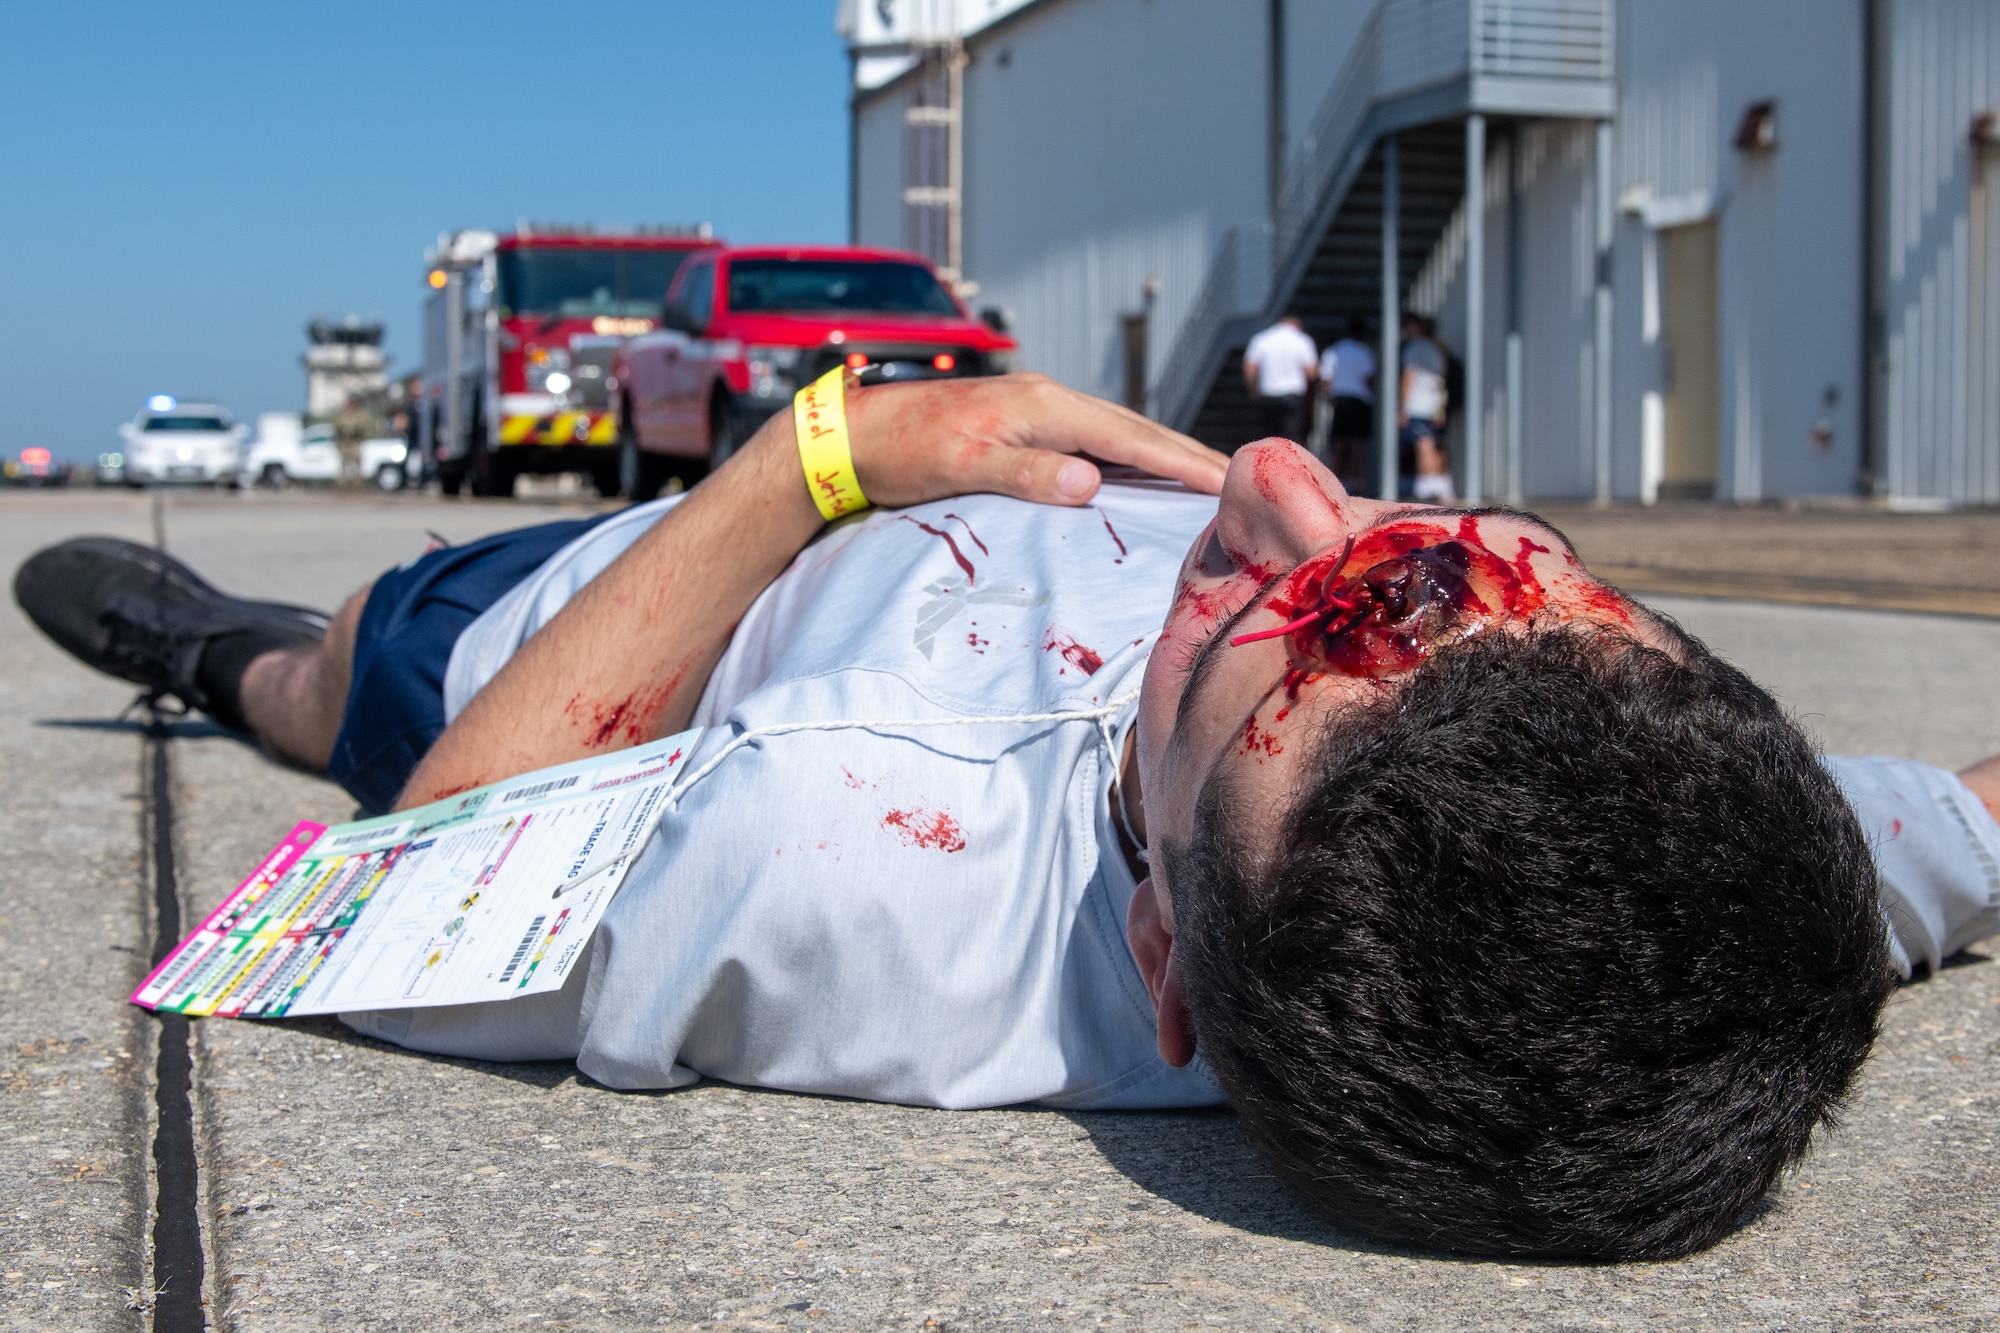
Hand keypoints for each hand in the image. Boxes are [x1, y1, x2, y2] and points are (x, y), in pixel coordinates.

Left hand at [831, 373, 1228, 507]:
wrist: (852, 434)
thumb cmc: (902, 451)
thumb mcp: (961, 466)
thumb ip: (1025, 473)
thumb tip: (1091, 482)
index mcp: (1044, 406)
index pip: (1132, 437)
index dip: (1183, 462)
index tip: (1230, 483)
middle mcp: (1050, 401)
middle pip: (1138, 431)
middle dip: (1192, 457)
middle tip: (1244, 483)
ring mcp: (1040, 412)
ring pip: (1121, 435)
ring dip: (1167, 457)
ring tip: (1211, 482)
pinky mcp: (1027, 427)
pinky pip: (1098, 443)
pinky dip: (1133, 459)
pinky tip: (1145, 479)